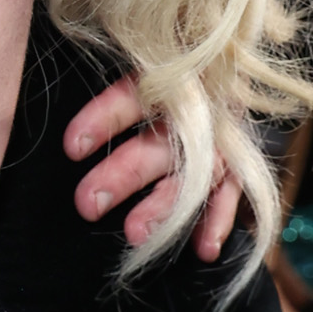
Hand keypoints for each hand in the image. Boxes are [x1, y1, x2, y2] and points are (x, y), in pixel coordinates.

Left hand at [63, 80, 244, 260]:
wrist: (231, 61)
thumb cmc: (170, 72)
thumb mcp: (153, 63)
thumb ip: (121, 89)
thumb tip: (76, 129)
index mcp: (171, 75)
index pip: (134, 94)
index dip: (104, 119)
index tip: (72, 147)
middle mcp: (200, 103)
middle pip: (160, 141)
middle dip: (124, 174)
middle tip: (88, 205)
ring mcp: (223, 132)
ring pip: (195, 171)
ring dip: (166, 205)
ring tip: (136, 234)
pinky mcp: (240, 156)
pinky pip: (233, 190)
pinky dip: (219, 219)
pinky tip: (204, 249)